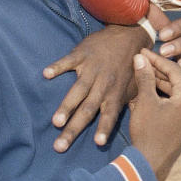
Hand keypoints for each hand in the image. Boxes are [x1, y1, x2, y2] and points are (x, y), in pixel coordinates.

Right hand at [43, 25, 152, 152]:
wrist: (129, 34)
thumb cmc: (130, 65)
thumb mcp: (134, 86)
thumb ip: (125, 104)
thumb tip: (121, 125)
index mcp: (115, 93)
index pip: (110, 115)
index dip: (104, 128)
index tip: (98, 143)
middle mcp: (103, 84)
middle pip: (87, 110)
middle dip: (73, 129)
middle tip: (60, 146)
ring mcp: (92, 69)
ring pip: (78, 90)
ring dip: (66, 107)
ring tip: (55, 122)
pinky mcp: (82, 54)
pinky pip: (68, 61)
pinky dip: (58, 67)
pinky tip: (46, 74)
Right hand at [127, 49, 180, 180]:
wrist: (151, 163)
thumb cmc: (148, 132)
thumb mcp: (145, 101)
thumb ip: (145, 77)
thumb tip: (140, 58)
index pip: (175, 69)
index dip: (156, 59)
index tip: (142, 52)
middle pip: (178, 78)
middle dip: (159, 69)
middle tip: (141, 59)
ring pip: (178, 90)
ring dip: (161, 81)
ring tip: (142, 72)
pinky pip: (178, 102)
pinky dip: (165, 94)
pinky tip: (150, 88)